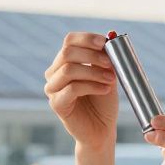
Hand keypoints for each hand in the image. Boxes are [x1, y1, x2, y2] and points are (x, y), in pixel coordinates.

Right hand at [44, 32, 119, 151]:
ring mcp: (52, 89)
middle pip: (67, 52)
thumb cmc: (103, 102)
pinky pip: (72, 88)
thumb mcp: (108, 75)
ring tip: (111, 79)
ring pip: (69, 70)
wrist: (102, 130)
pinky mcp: (56, 104)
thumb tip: (111, 34)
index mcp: (65, 62)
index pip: (69, 41)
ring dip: (94, 72)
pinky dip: (92, 86)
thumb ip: (107, 57)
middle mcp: (54, 73)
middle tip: (110, 64)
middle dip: (92, 56)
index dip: (87, 38)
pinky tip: (105, 90)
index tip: (105, 42)